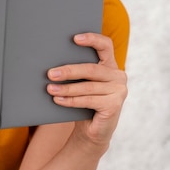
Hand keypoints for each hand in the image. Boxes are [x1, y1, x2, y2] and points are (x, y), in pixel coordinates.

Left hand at [46, 33, 127, 148]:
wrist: (92, 131)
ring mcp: (119, 91)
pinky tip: (58, 100)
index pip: (106, 45)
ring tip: (50, 89)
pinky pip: (88, 100)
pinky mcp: (115, 105)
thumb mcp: (81, 84)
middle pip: (91, 69)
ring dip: (66, 88)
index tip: (74, 38)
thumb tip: (53, 66)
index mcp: (110, 65)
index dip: (92, 39)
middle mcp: (118, 76)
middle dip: (69, 71)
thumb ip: (76, 73)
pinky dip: (71, 101)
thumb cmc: (84, 103)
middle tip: (50, 73)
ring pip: (88, 86)